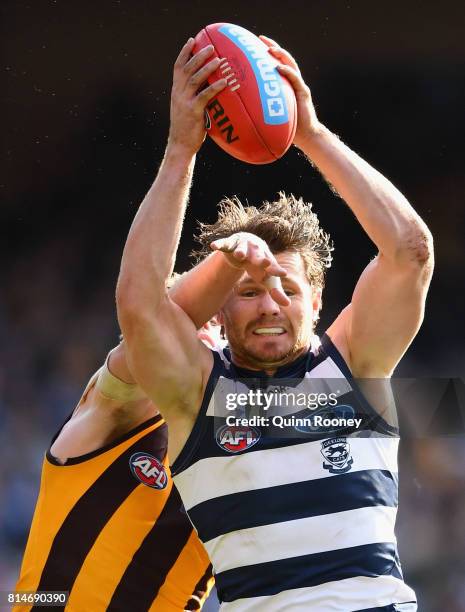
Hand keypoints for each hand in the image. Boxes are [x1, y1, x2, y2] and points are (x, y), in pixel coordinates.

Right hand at [168, 39, 226, 155]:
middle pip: (187, 68)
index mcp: (176, 91)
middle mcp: (178, 93)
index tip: (192, 40)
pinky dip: (214, 88)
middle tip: (211, 46)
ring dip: (207, 68)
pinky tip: (224, 82)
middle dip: (198, 55)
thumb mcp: (188, 108)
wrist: (180, 145)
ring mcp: (184, 102)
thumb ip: (195, 96)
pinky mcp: (193, 111)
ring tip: (219, 60)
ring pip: (194, 79)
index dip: (184, 52)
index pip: (178, 67)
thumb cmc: (188, 128)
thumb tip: (210, 87)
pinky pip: (204, 96)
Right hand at [210, 232, 290, 306]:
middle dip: (261, 259)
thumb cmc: (259, 266)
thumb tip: (288, 305)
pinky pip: (224, 243)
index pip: (272, 266)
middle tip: (266, 263)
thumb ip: (276, 291)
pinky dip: (219, 244)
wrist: (247, 245)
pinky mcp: (230, 243)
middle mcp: (255, 251)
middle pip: (258, 256)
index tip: (283, 274)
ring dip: (241, 251)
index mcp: (266, 259)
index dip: (276, 270)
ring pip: (241, 248)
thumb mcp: (267, 278)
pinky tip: (213, 246)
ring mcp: (242, 246)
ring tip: (240, 255)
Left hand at [259, 35, 320, 148]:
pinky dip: (286, 71)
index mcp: (284, 84)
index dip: (266, 53)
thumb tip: (238, 108)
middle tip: (260, 39)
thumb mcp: (270, 115)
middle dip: (272, 47)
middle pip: (283, 59)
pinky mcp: (303, 92)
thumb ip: (260, 107)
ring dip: (280, 55)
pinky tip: (278, 67)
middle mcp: (292, 82)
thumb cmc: (286, 127)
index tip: (254, 44)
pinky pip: (295, 79)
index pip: (276, 64)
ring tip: (269, 49)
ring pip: (290, 65)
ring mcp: (298, 86)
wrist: (305, 135)